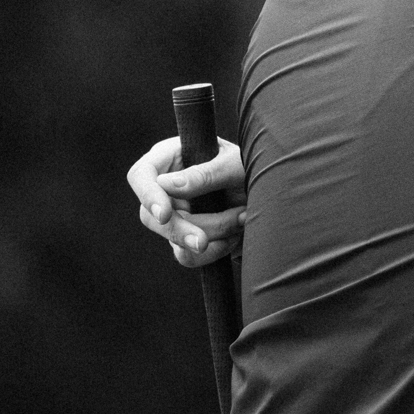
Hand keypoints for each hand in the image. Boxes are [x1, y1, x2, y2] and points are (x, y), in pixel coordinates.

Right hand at [127, 135, 246, 267]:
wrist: (272, 190)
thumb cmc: (252, 165)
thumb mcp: (235, 163)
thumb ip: (205, 173)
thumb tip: (165, 184)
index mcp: (170, 158)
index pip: (141, 175)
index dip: (148, 196)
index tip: (165, 215)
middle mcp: (167, 187)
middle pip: (150, 216)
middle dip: (181, 230)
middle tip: (205, 241)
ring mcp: (175, 214)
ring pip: (172, 238)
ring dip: (209, 235)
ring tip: (241, 218)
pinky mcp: (187, 236)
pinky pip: (187, 255)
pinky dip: (213, 251)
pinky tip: (236, 236)